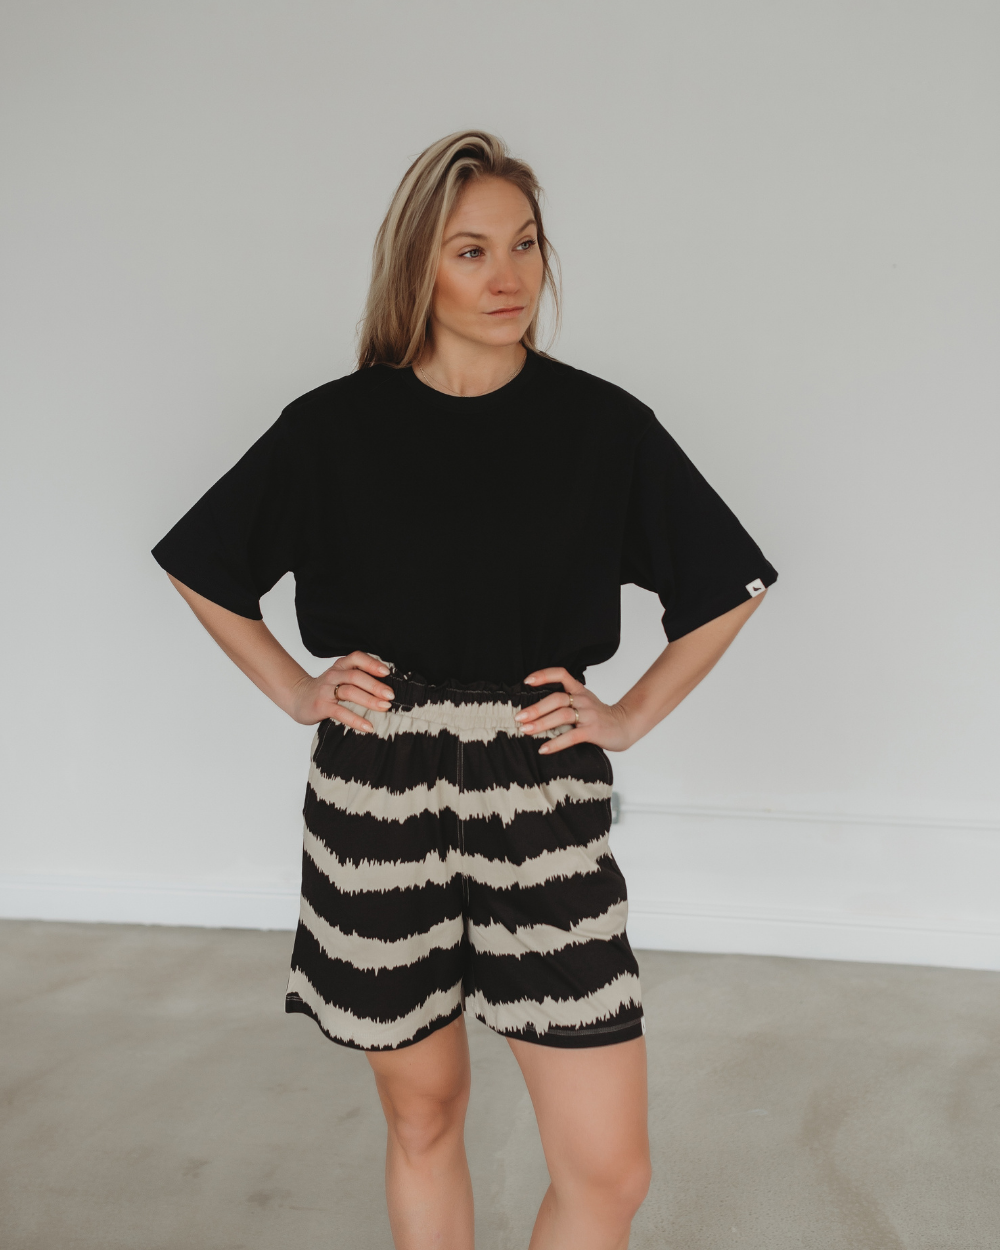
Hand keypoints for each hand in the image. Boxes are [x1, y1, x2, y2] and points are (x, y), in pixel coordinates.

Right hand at [288, 650, 394, 732]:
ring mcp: (326, 690)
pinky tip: (368, 727)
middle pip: (356, 676)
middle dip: (375, 685)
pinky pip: (340, 712)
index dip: (372, 663)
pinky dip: (356, 720)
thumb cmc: (326, 689)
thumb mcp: (341, 677)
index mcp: (340, 666)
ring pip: (349, 691)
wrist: (298, 697)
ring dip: (369, 700)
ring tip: (384, 707)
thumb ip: (358, 677)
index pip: (357, 658)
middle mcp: (333, 675)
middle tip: (391, 695)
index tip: (387, 672)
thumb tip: (388, 687)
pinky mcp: (321, 706)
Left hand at [516, 667, 634, 754]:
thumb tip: (535, 709)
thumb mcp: (584, 702)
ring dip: (541, 723)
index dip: (544, 675)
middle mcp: (583, 700)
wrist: (626, 726)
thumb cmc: (600, 716)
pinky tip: (543, 749)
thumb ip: (566, 702)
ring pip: (562, 715)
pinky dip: (556, 743)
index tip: (527, 681)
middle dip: (535, 708)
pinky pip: (571, 736)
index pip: (561, 674)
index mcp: (579, 691)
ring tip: (525, 731)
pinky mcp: (593, 731)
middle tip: (518, 717)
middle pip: (556, 699)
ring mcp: (588, 715)